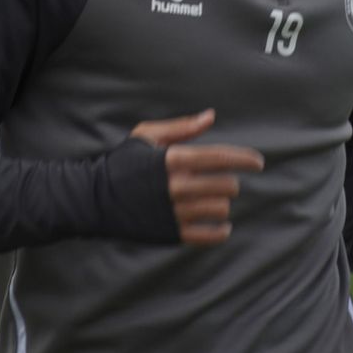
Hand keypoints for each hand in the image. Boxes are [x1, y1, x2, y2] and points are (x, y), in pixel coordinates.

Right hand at [131, 109, 263, 245]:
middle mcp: (177, 186)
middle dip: (230, 182)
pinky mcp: (171, 233)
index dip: (245, 159)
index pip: (220, 158)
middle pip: (226, 185)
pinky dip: (221, 231)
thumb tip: (210, 116)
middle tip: (223, 182)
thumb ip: (181, 127)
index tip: (259, 163)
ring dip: (222, 204)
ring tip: (214, 201)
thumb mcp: (147, 136)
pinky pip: (209, 236)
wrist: (94, 200)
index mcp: (174, 159)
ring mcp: (174, 212)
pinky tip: (221, 226)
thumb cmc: (122, 164)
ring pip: (220, 209)